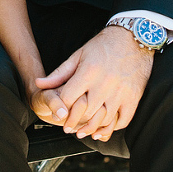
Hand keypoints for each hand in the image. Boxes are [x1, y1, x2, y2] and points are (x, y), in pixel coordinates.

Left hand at [34, 26, 152, 141]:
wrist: (133, 39)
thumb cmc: (102, 46)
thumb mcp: (78, 55)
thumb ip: (59, 73)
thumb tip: (39, 84)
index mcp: (88, 72)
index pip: (69, 98)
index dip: (60, 109)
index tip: (57, 115)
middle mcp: (105, 84)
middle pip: (86, 112)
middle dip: (74, 122)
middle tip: (67, 128)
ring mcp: (121, 92)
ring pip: (103, 119)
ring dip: (91, 129)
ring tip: (82, 132)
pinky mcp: (133, 97)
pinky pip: (123, 120)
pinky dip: (111, 128)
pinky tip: (102, 130)